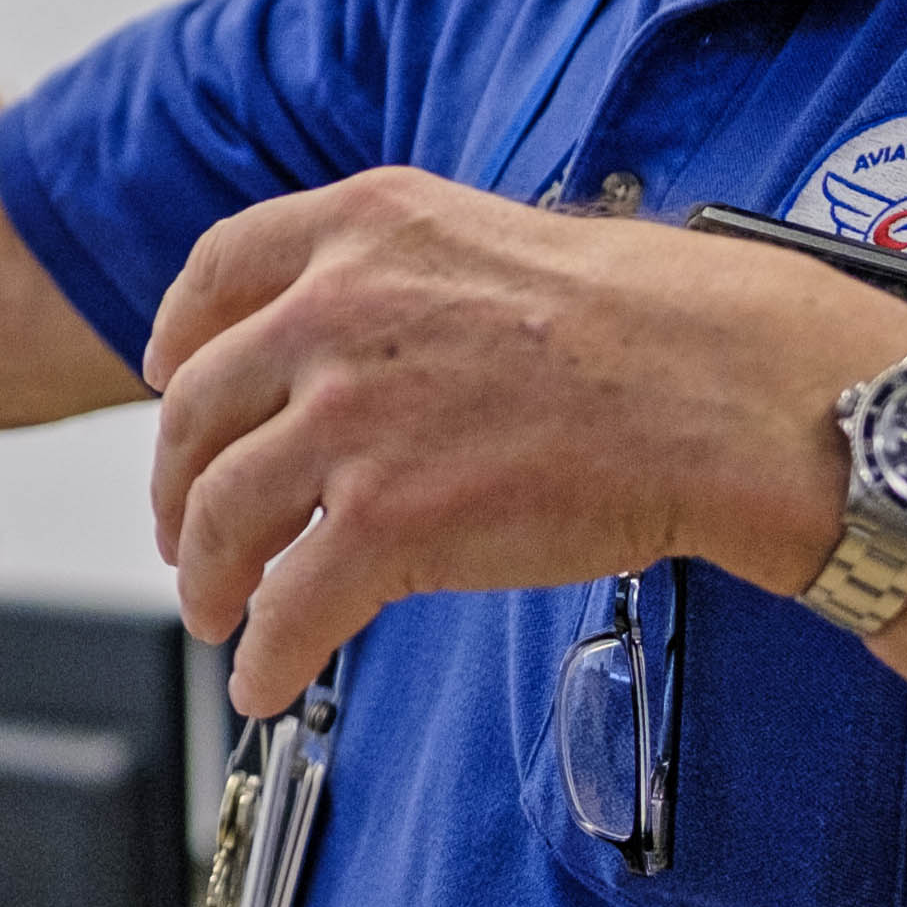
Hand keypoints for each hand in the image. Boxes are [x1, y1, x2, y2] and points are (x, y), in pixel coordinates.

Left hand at [142, 170, 906, 713]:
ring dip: (207, 576)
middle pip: (199, 411)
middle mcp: (335, 312)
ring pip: (221, 512)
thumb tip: (349, 352)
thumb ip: (402, 282)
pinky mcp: (389, 521)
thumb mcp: (498, 242)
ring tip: (215, 612)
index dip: (179, 340)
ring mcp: (353, 418)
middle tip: (187, 531)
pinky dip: (263, 653)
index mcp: (362, 228)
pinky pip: (288, 605)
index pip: (216, 274)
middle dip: (179, 483)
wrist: (737, 398)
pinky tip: (263, 677)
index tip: (169, 380)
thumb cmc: (660, 327)